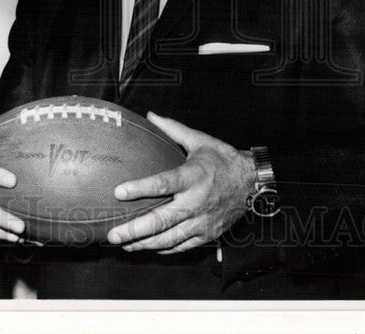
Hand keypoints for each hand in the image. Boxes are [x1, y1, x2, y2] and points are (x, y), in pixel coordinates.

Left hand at [106, 113, 255, 253]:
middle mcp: (197, 201)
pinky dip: (164, 249)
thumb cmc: (223, 159)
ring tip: (125, 245)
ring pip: (170, 239)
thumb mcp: (200, 140)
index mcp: (194, 176)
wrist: (252, 182)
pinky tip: (149, 247)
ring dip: (144, 244)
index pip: (163, 184)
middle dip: (135, 230)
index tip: (118, 192)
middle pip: (162, 220)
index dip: (140, 188)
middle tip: (112, 235)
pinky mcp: (208, 234)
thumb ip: (173, 130)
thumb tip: (150, 116)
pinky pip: (182, 246)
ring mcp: (203, 221)